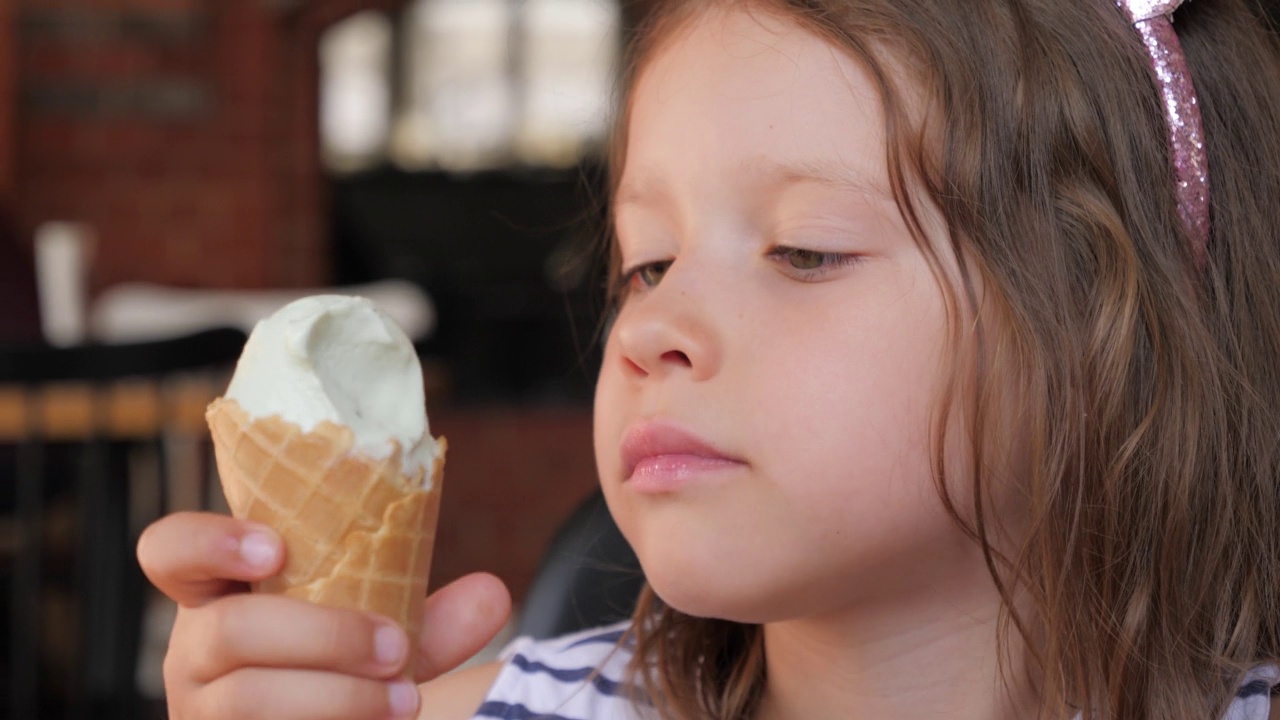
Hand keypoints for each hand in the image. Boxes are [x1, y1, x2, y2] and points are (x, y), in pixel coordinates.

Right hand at [138, 512, 511, 719]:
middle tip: (396, 646)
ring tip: (405, 699)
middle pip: (225, 629)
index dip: (210, 541)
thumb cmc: (342, 675)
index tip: (277, 549)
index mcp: (221, 594)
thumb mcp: (382, 637)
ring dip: (337, 695)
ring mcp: (203, 712)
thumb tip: (492, 593)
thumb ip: (431, 616)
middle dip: (321, 634)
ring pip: (246, 698)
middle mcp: (196, 653)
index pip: (170, 549)